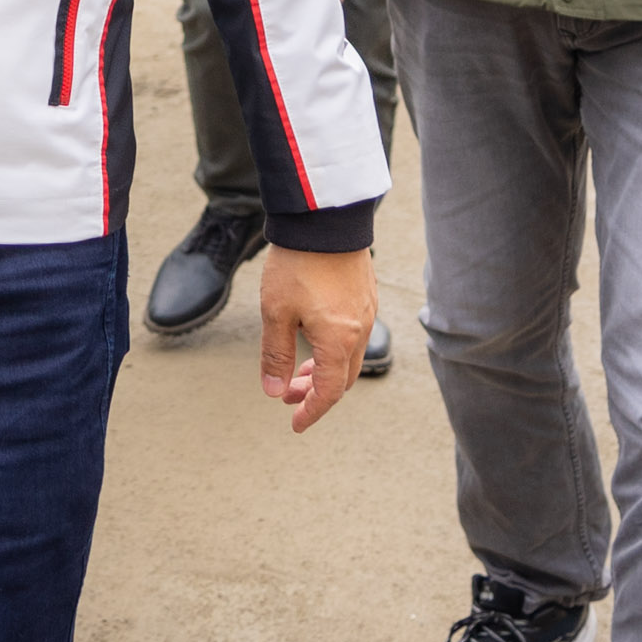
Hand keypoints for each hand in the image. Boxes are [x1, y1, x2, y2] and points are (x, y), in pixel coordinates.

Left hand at [255, 243, 376, 433]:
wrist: (325, 218)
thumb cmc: (298, 264)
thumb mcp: (276, 312)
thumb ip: (276, 355)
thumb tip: (274, 391)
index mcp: (339, 341)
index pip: (329, 392)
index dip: (312, 412)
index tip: (295, 423)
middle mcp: (360, 330)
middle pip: (342, 378)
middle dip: (315, 393)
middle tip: (288, 395)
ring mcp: (366, 311)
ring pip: (349, 356)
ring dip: (324, 370)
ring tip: (298, 370)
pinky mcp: (365, 294)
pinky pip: (354, 335)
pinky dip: (335, 349)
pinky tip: (314, 338)